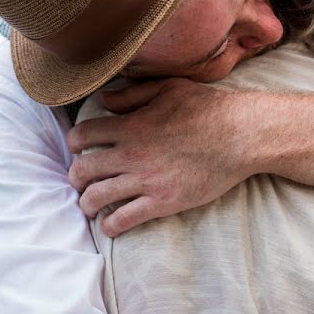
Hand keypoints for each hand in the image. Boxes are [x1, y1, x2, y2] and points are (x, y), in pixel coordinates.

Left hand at [66, 78, 259, 236]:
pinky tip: (111, 225)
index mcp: (131, 125)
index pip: (82, 135)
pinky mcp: (163, 202)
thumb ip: (133, 94)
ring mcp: (146, 180)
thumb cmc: (208, 107)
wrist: (240, 135)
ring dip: (87, 204)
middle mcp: (132, 154)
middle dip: (75, 177)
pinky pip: (124, 219)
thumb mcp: (168, 88)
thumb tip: (105, 100)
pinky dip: (110, 225)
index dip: (73, 142)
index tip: (77, 147)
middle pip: (82, 170)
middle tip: (80, 180)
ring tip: (90, 205)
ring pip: (97, 198)